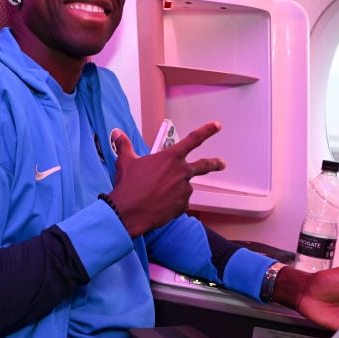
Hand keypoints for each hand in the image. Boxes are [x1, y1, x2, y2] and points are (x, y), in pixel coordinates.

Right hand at [107, 122, 225, 236]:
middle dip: (215, 164)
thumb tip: (116, 134)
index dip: (207, 131)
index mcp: (171, 157)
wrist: (128, 212)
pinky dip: (171, 204)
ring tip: (156, 196)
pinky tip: (158, 206)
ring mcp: (184, 190)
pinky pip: (179, 203)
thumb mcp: (125, 162)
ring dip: (175, 190)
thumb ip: (124, 146)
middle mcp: (182, 172)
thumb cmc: (128, 185)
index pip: (193, 139)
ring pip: (184, 187)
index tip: (217, 125)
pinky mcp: (182, 206)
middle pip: (204, 165)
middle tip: (222, 164)